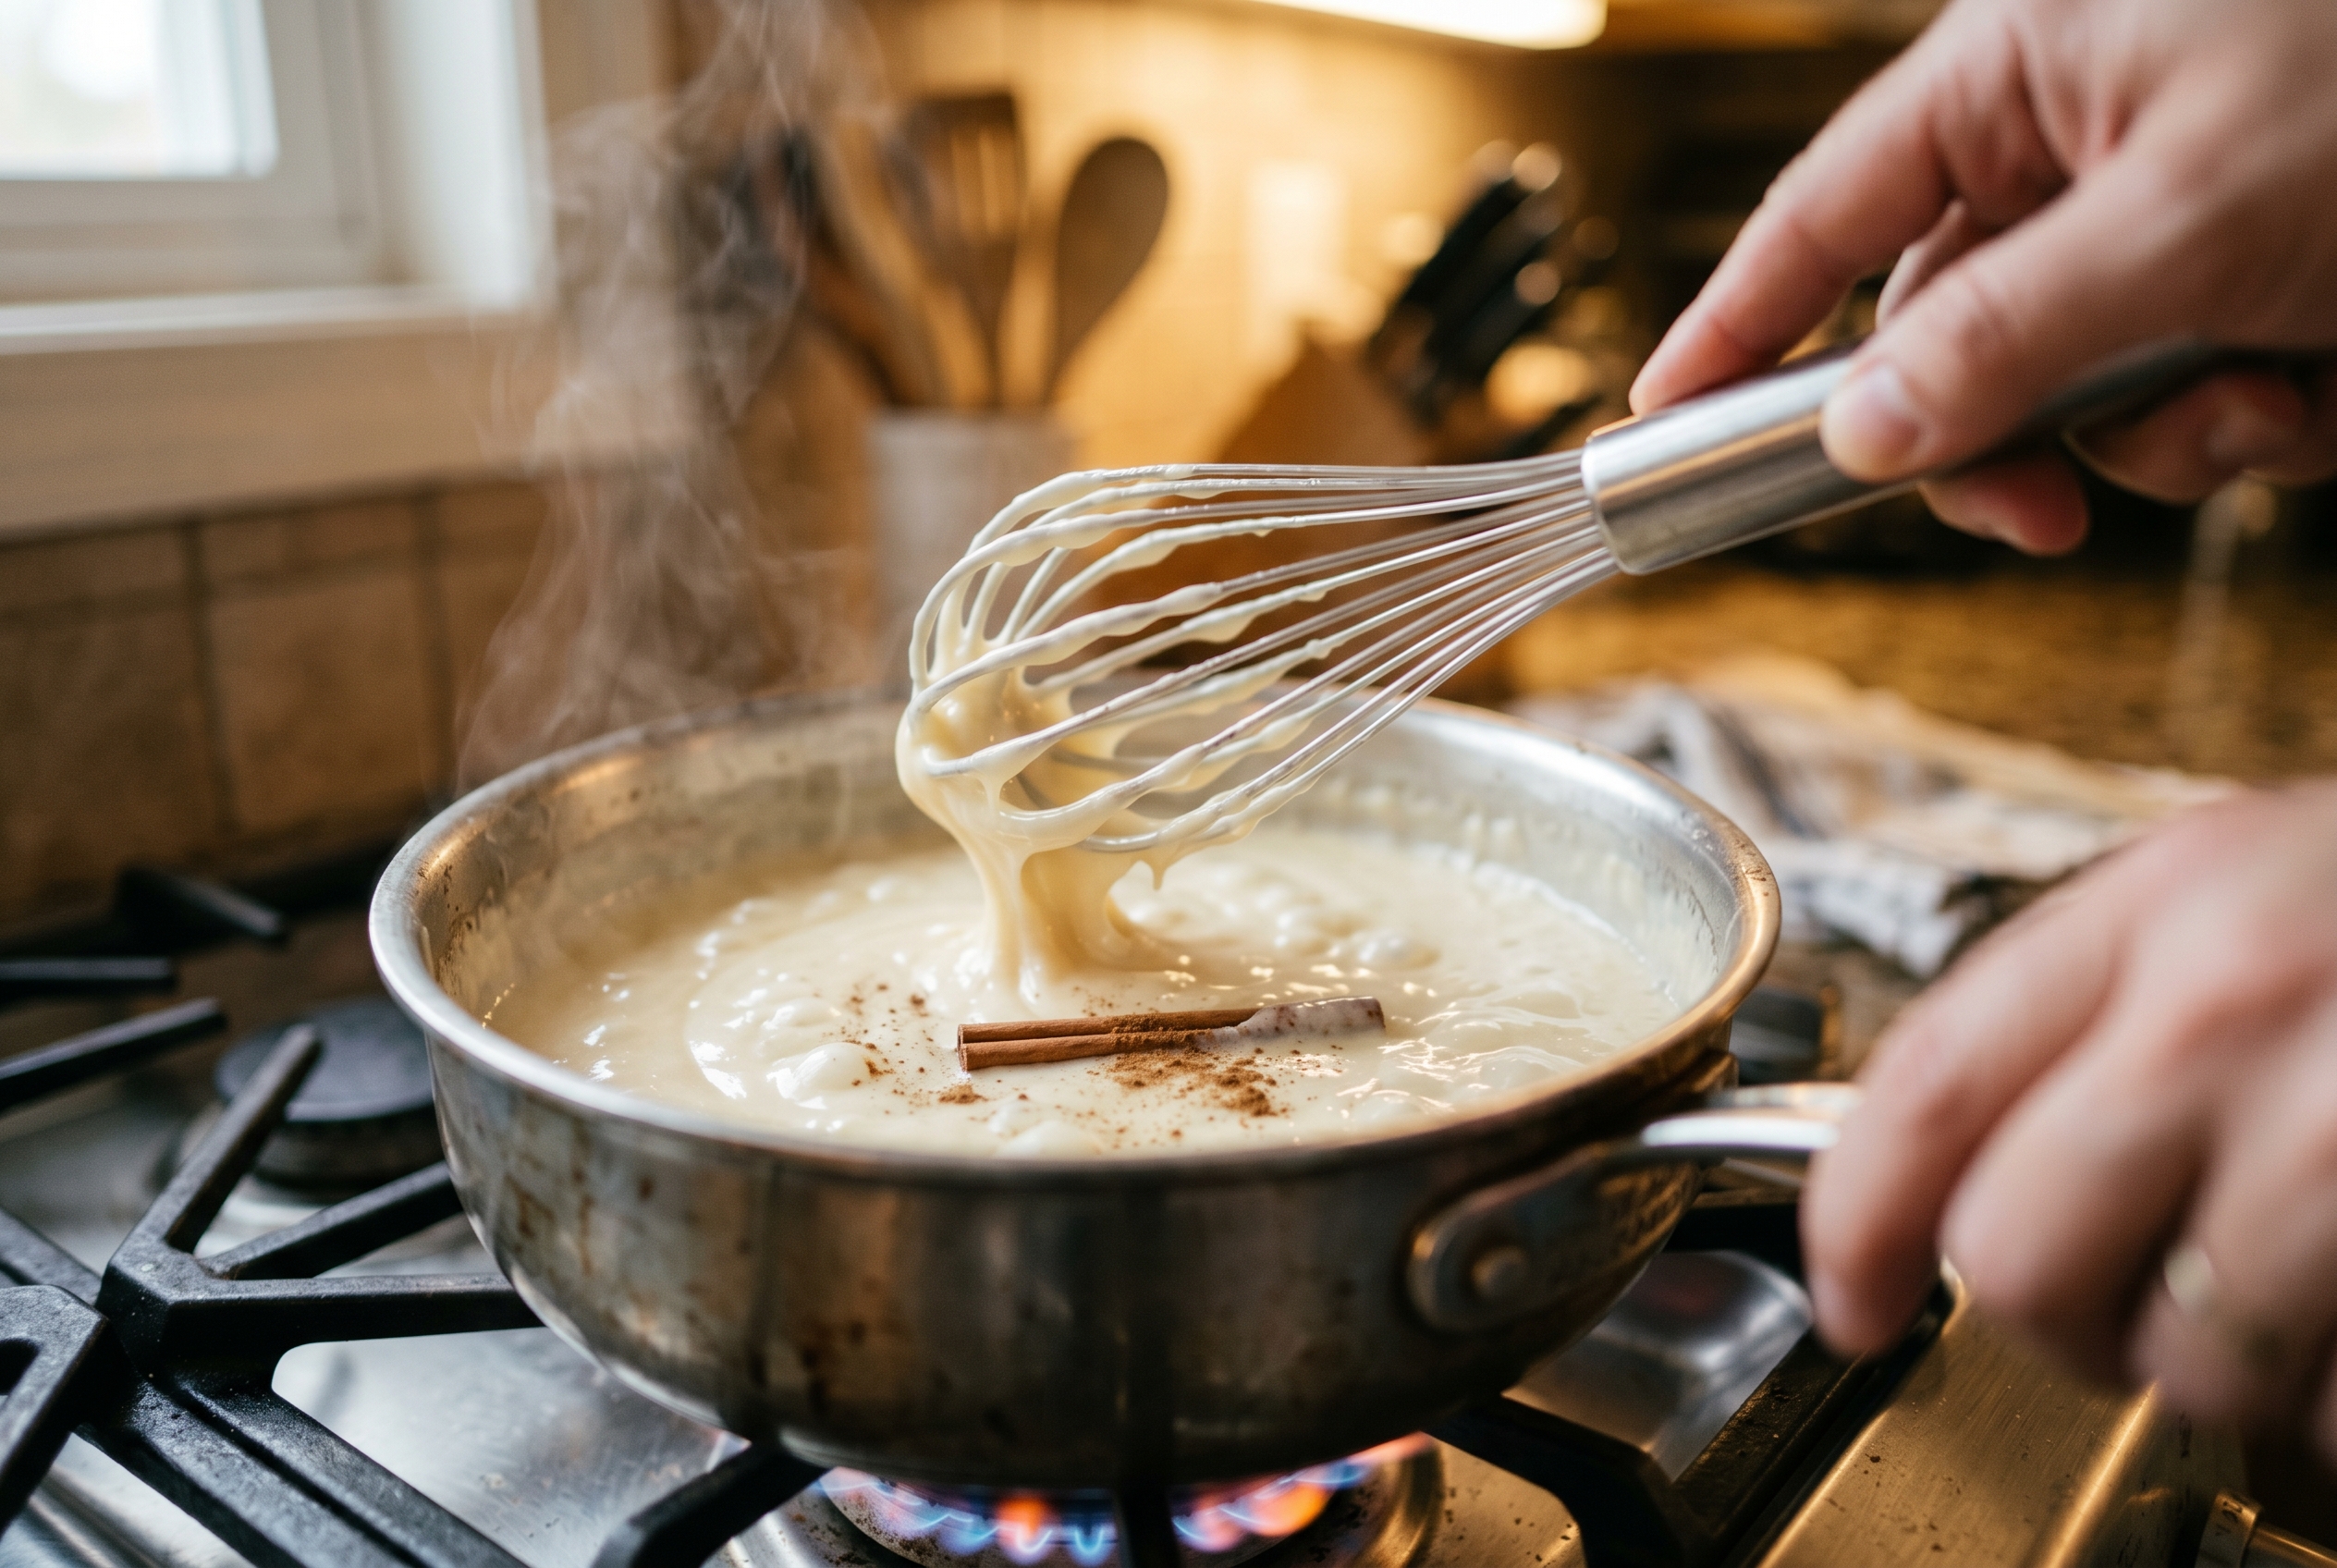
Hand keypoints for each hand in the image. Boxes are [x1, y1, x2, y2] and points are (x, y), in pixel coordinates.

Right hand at [1629, 0, 2336, 552]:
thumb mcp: (2191, 215)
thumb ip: (2004, 336)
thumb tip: (1855, 437)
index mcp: (2017, 72)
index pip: (1816, 216)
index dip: (1730, 329)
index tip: (1652, 430)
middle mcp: (2074, 143)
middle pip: (1940, 336)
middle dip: (2001, 435)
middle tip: (2037, 514)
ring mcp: (2164, 218)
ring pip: (2072, 390)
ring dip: (2159, 437)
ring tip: (2267, 397)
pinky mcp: (2251, 280)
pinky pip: (2185, 396)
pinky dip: (2252, 421)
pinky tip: (2323, 385)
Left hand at [1804, 781, 2336, 1451]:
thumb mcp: (2232, 883)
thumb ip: (2084, 1006)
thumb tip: (1938, 1169)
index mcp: (2161, 911)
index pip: (1925, 1089)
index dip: (1853, 1221)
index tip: (1851, 1293)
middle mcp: (2238, 1015)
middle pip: (2018, 1256)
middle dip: (2049, 1307)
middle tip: (2113, 1286)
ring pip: (2182, 1363)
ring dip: (2220, 1359)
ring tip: (2286, 1274)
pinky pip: (2333, 1406)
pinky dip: (2336, 1394)